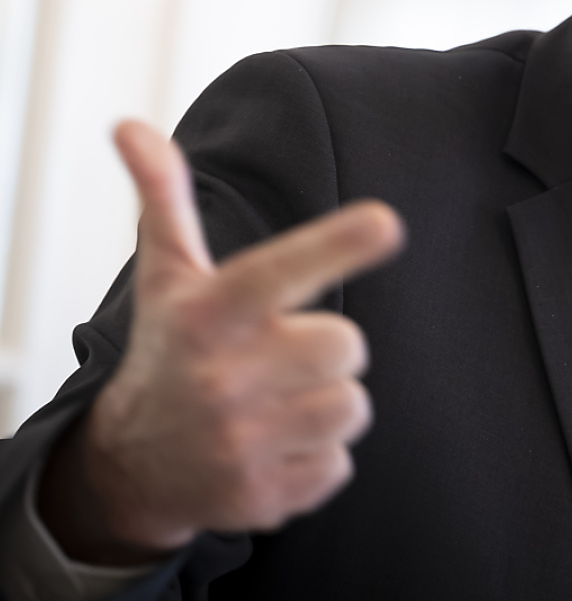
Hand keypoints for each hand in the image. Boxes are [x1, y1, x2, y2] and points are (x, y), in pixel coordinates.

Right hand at [37, 121, 403, 563]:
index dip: (337, 243)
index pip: (283, 269)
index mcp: (212, 315)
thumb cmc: (170, 352)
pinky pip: (340, 463)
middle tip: (282, 352)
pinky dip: (317, 454)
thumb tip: (131, 126)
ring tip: (277, 399)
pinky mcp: (264, 498)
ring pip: (352, 406)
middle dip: (328, 346)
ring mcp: (243, 445)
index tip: (386, 221)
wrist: (132, 465)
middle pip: (348, 344)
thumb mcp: (167, 277)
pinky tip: (274, 444)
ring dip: (327, 401)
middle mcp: (225, 380)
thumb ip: (164, 199)